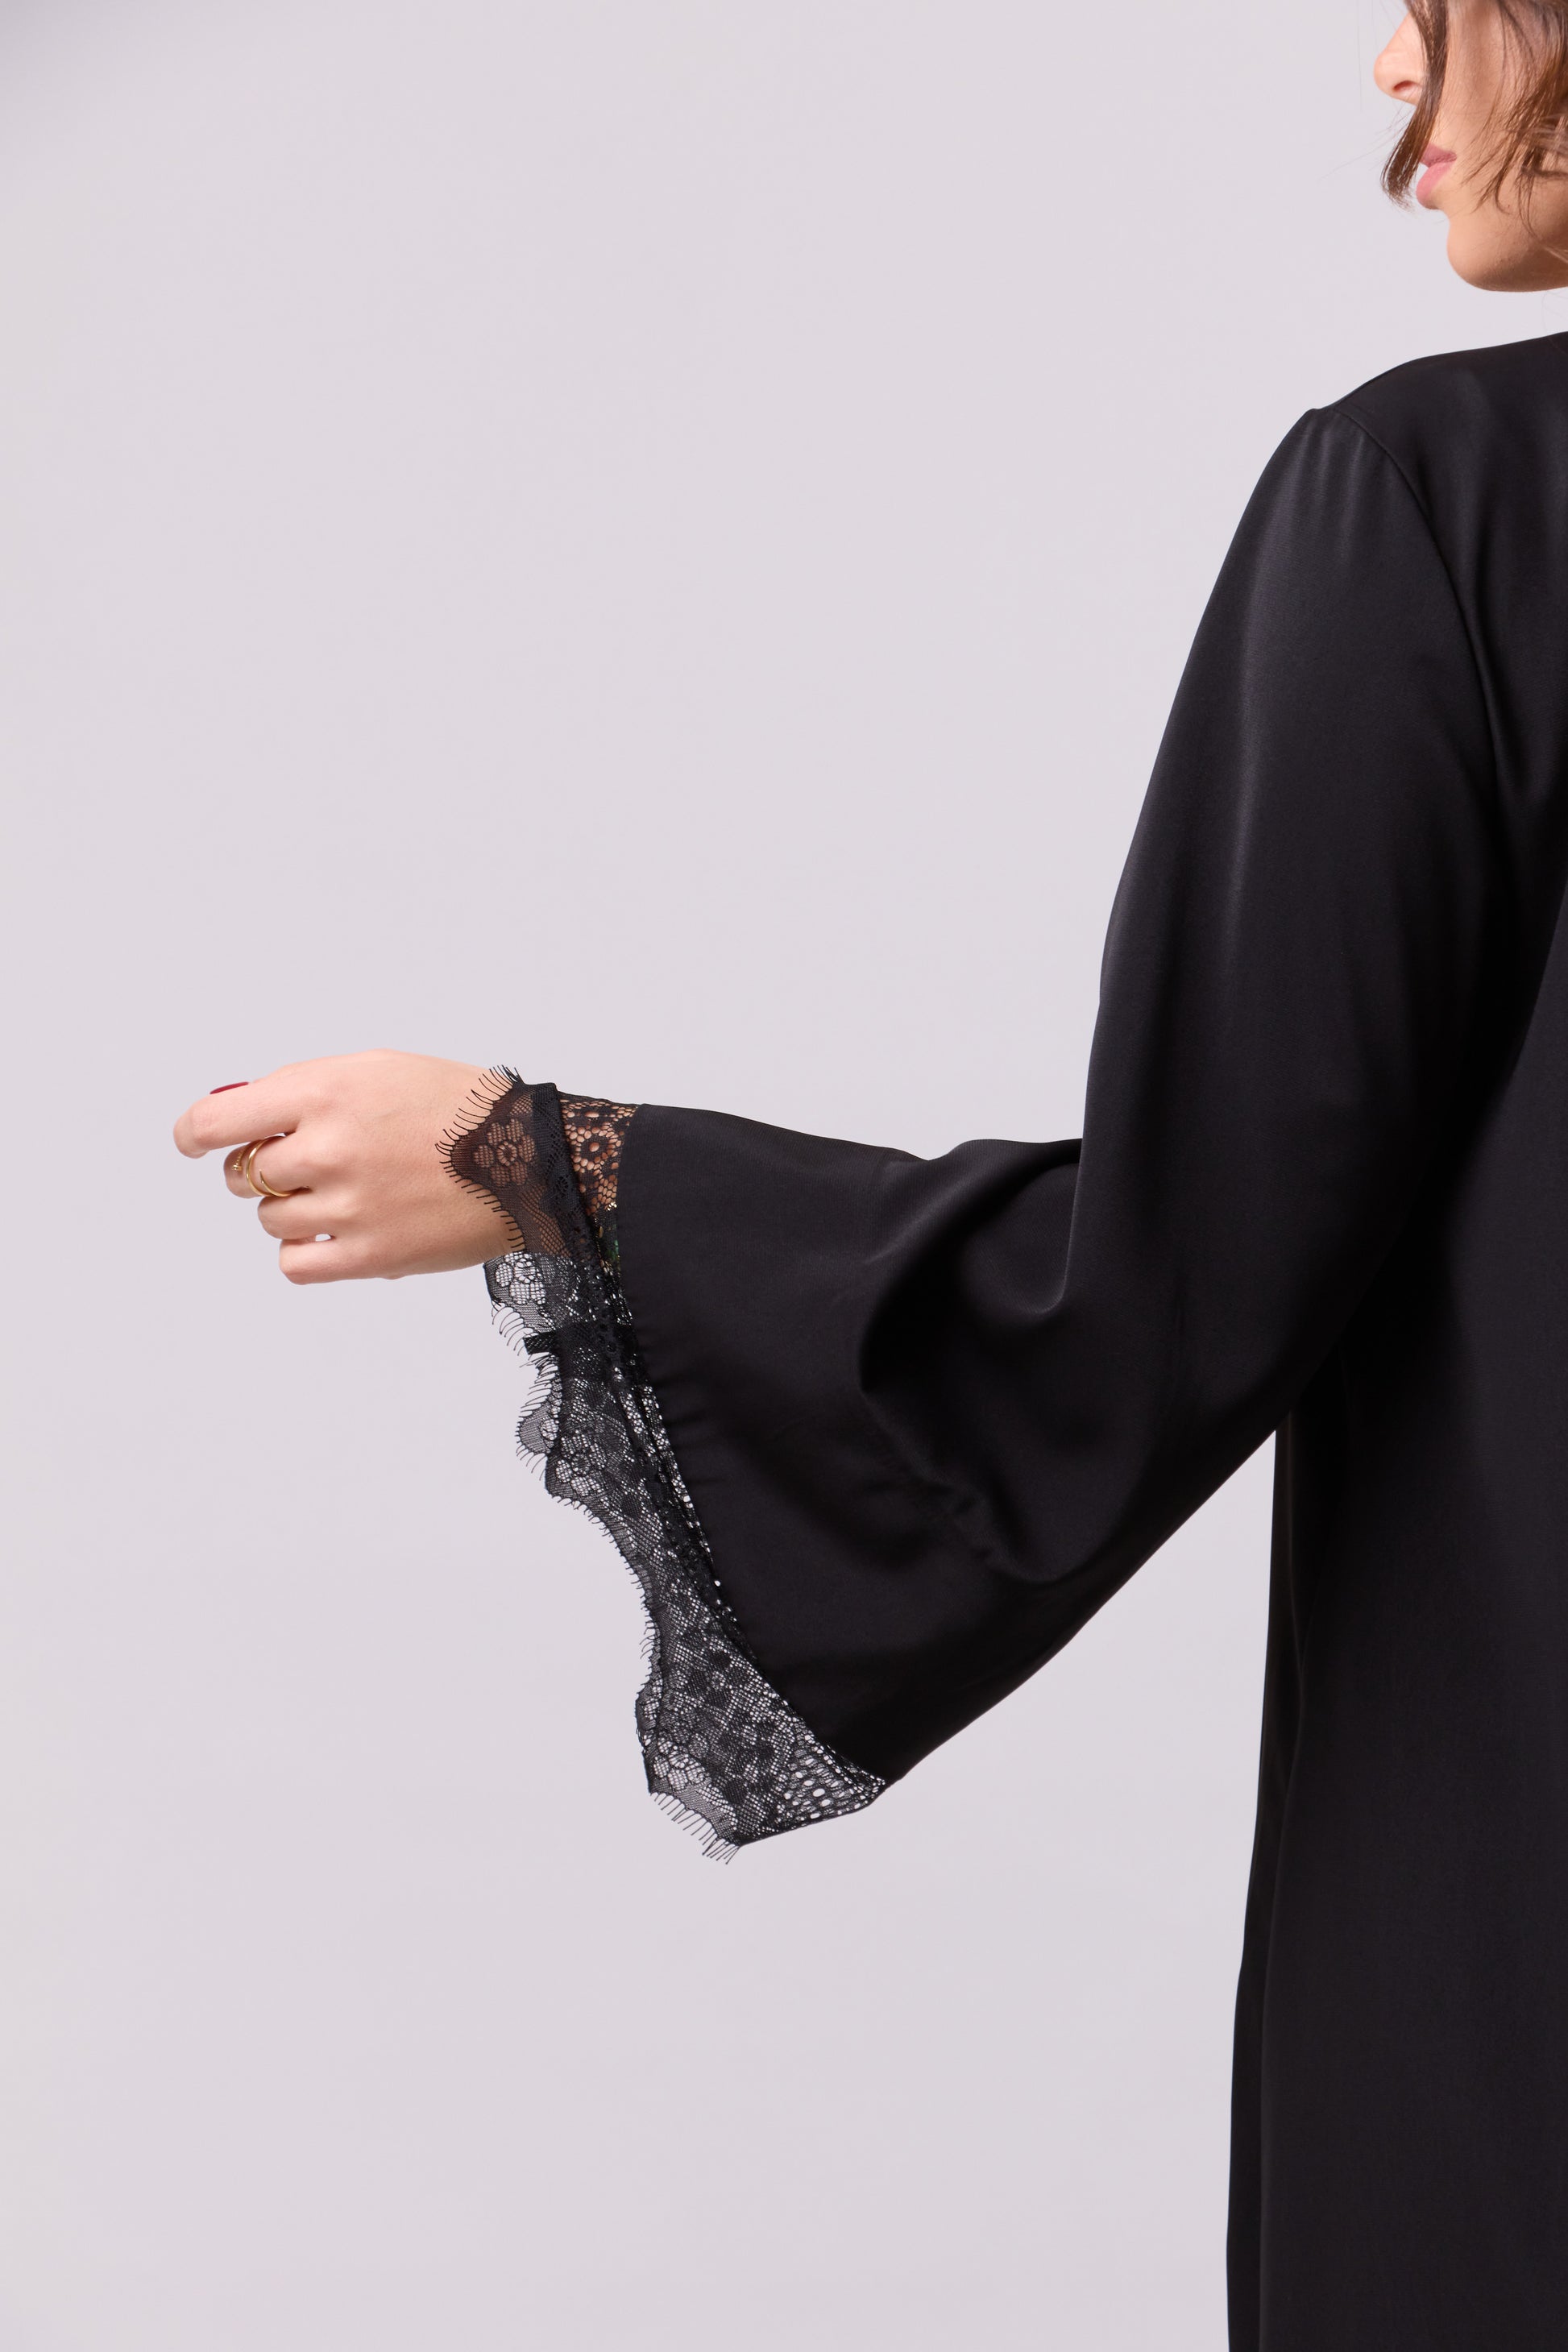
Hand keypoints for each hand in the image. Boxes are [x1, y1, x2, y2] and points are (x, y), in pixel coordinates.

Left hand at [172, 1050, 521, 1283]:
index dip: (194, 1134)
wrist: (533, 1160)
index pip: (218, 1120)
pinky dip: (306, 1252)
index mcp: (326, 1092)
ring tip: (346, 1195)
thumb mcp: (378, 1069)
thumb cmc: (459, 1108)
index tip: (194, 1142)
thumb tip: (238, 1118)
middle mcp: (329, 1149)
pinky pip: (295, 1265)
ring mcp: (348, 1208)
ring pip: (268, 1220)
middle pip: (243, 1174)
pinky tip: (340, 1233)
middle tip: (308, 1164)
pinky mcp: (370, 1258)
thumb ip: (304, 1089)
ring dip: (291, 1210)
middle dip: (263, 1169)